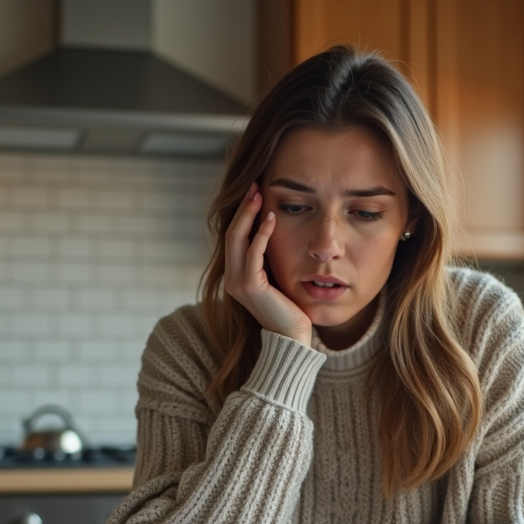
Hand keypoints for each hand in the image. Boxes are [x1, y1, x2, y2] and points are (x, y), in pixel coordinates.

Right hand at [223, 182, 312, 345]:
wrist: (291, 337)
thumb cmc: (289, 310)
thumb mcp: (276, 279)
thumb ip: (269, 261)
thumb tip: (273, 234)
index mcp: (236, 276)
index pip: (234, 238)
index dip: (243, 215)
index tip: (254, 193)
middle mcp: (231, 279)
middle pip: (232, 234)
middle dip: (243, 208)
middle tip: (254, 186)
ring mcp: (237, 283)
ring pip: (237, 239)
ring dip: (249, 214)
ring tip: (259, 194)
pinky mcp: (249, 286)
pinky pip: (253, 253)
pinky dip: (261, 233)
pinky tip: (271, 217)